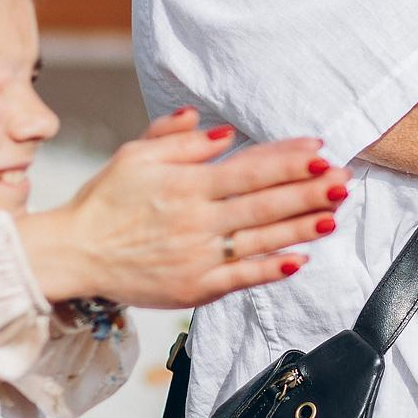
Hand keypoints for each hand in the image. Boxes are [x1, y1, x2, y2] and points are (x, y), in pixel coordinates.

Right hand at [21, 111, 351, 306]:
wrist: (73, 254)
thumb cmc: (105, 201)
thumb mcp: (135, 157)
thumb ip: (177, 139)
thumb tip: (220, 129)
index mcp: (185, 184)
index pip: (248, 168)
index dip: (288, 159)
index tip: (320, 150)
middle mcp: (196, 220)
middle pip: (263, 203)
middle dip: (308, 190)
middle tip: (344, 181)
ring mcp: (198, 256)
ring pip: (260, 240)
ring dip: (300, 227)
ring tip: (334, 215)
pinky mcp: (195, 287)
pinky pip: (240, 277)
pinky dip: (271, 269)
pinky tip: (300, 260)